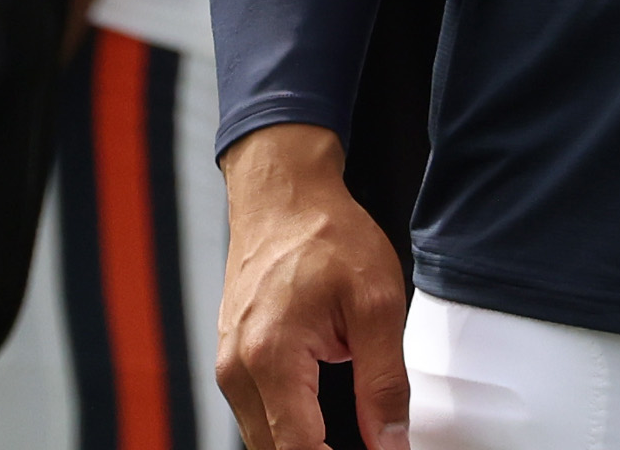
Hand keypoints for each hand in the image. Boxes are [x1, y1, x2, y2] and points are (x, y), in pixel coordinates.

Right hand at [217, 126, 410, 449]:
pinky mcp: (231, 360)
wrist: (283, 194)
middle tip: (371, 444)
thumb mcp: (377, 304)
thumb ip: (383, 384)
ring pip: (265, 438)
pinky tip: (322, 418)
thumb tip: (391, 444)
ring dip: (304, 443)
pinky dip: (290, 425)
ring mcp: (228, 365)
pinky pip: (258, 413)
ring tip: (350, 434)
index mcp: (271, 356)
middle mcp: (237, 368)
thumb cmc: (326, 233)